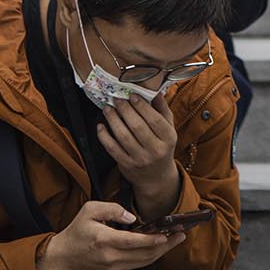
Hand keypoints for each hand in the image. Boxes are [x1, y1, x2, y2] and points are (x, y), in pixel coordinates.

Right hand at [36, 200, 185, 269]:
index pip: (135, 242)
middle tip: (181, 235)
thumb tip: (132, 218)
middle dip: (166, 245)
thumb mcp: (89, 210)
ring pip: (144, 263)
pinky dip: (147, 258)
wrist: (61, 260)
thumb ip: (112, 209)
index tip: (168, 234)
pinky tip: (156, 248)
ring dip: (161, 252)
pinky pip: (135, 267)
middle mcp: (111, 259)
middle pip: (145, 255)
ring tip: (174, 240)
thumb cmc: (76, 233)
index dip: (154, 239)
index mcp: (104, 240)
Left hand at [99, 91, 181, 210]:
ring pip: (123, 136)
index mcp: (168, 138)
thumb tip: (156, 91)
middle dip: (124, 110)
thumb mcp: (168, 129)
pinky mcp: (126, 165)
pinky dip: (104, 136)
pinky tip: (101, 126)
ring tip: (108, 108)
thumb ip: (162, 110)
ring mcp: (140, 159)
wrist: (156, 177)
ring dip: (113, 119)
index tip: (132, 95)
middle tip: (117, 99)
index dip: (142, 106)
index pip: (154, 120)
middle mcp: (155, 150)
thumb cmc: (162, 147)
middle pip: (137, 126)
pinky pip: (112, 149)